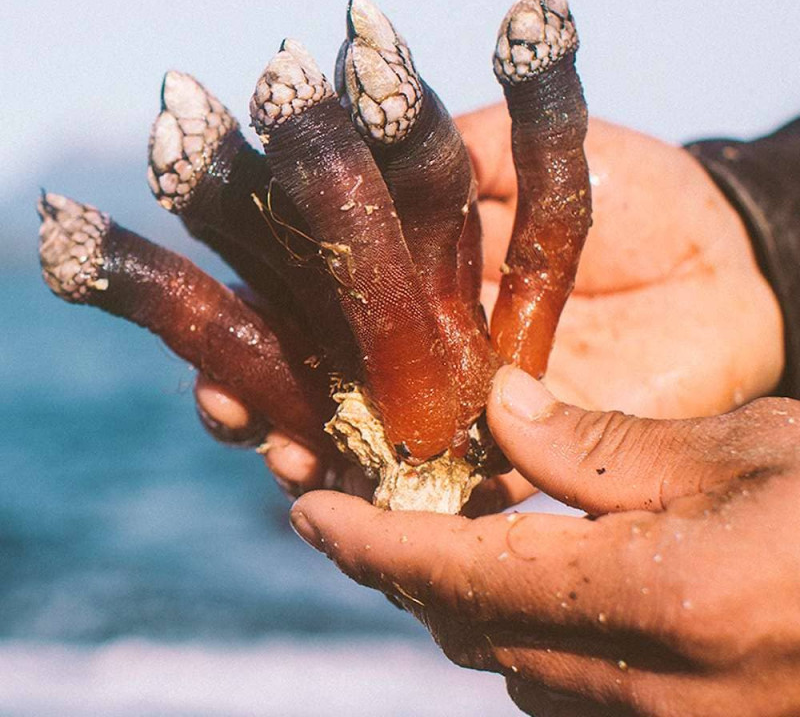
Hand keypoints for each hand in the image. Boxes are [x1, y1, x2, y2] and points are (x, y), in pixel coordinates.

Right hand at [195, 107, 783, 505]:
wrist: (725, 263)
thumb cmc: (634, 194)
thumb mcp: (530, 155)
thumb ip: (448, 157)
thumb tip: (359, 137)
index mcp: (418, 273)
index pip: (314, 294)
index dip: (257, 307)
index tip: (212, 317)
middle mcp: (425, 347)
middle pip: (320, 376)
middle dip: (260, 394)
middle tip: (221, 404)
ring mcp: (465, 407)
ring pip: (364, 442)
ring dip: (308, 453)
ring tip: (273, 454)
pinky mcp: (518, 454)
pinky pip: (447, 490)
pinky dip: (401, 500)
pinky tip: (354, 501)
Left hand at [290, 365, 799, 716]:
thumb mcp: (743, 448)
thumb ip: (602, 447)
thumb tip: (498, 414)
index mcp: (658, 606)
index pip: (456, 580)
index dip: (367, 547)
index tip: (308, 515)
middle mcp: (651, 697)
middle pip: (472, 632)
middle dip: (413, 569)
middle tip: (385, 507)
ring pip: (519, 666)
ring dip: (474, 601)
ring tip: (463, 530)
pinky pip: (578, 689)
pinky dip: (537, 630)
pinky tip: (554, 575)